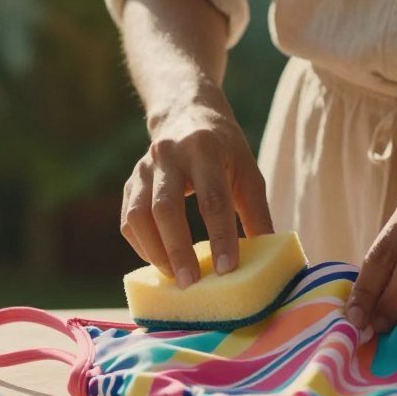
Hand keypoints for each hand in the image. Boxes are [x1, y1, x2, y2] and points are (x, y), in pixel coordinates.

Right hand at [121, 82, 273, 286]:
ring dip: (155, 252)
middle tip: (191, 283)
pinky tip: (160, 261)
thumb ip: (257, 213)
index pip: (212, 199)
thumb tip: (268, 260)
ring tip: (175, 278)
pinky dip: (142, 246)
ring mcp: (144, 168)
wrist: (185, 112)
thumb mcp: (248, 171)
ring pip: (138, 215)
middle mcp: (169, 155)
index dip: (220, 237)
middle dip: (177, 250)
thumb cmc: (224, 150)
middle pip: (166, 208)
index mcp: (205, 149)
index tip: (227, 270)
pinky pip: (128, 221)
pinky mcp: (130, 182)